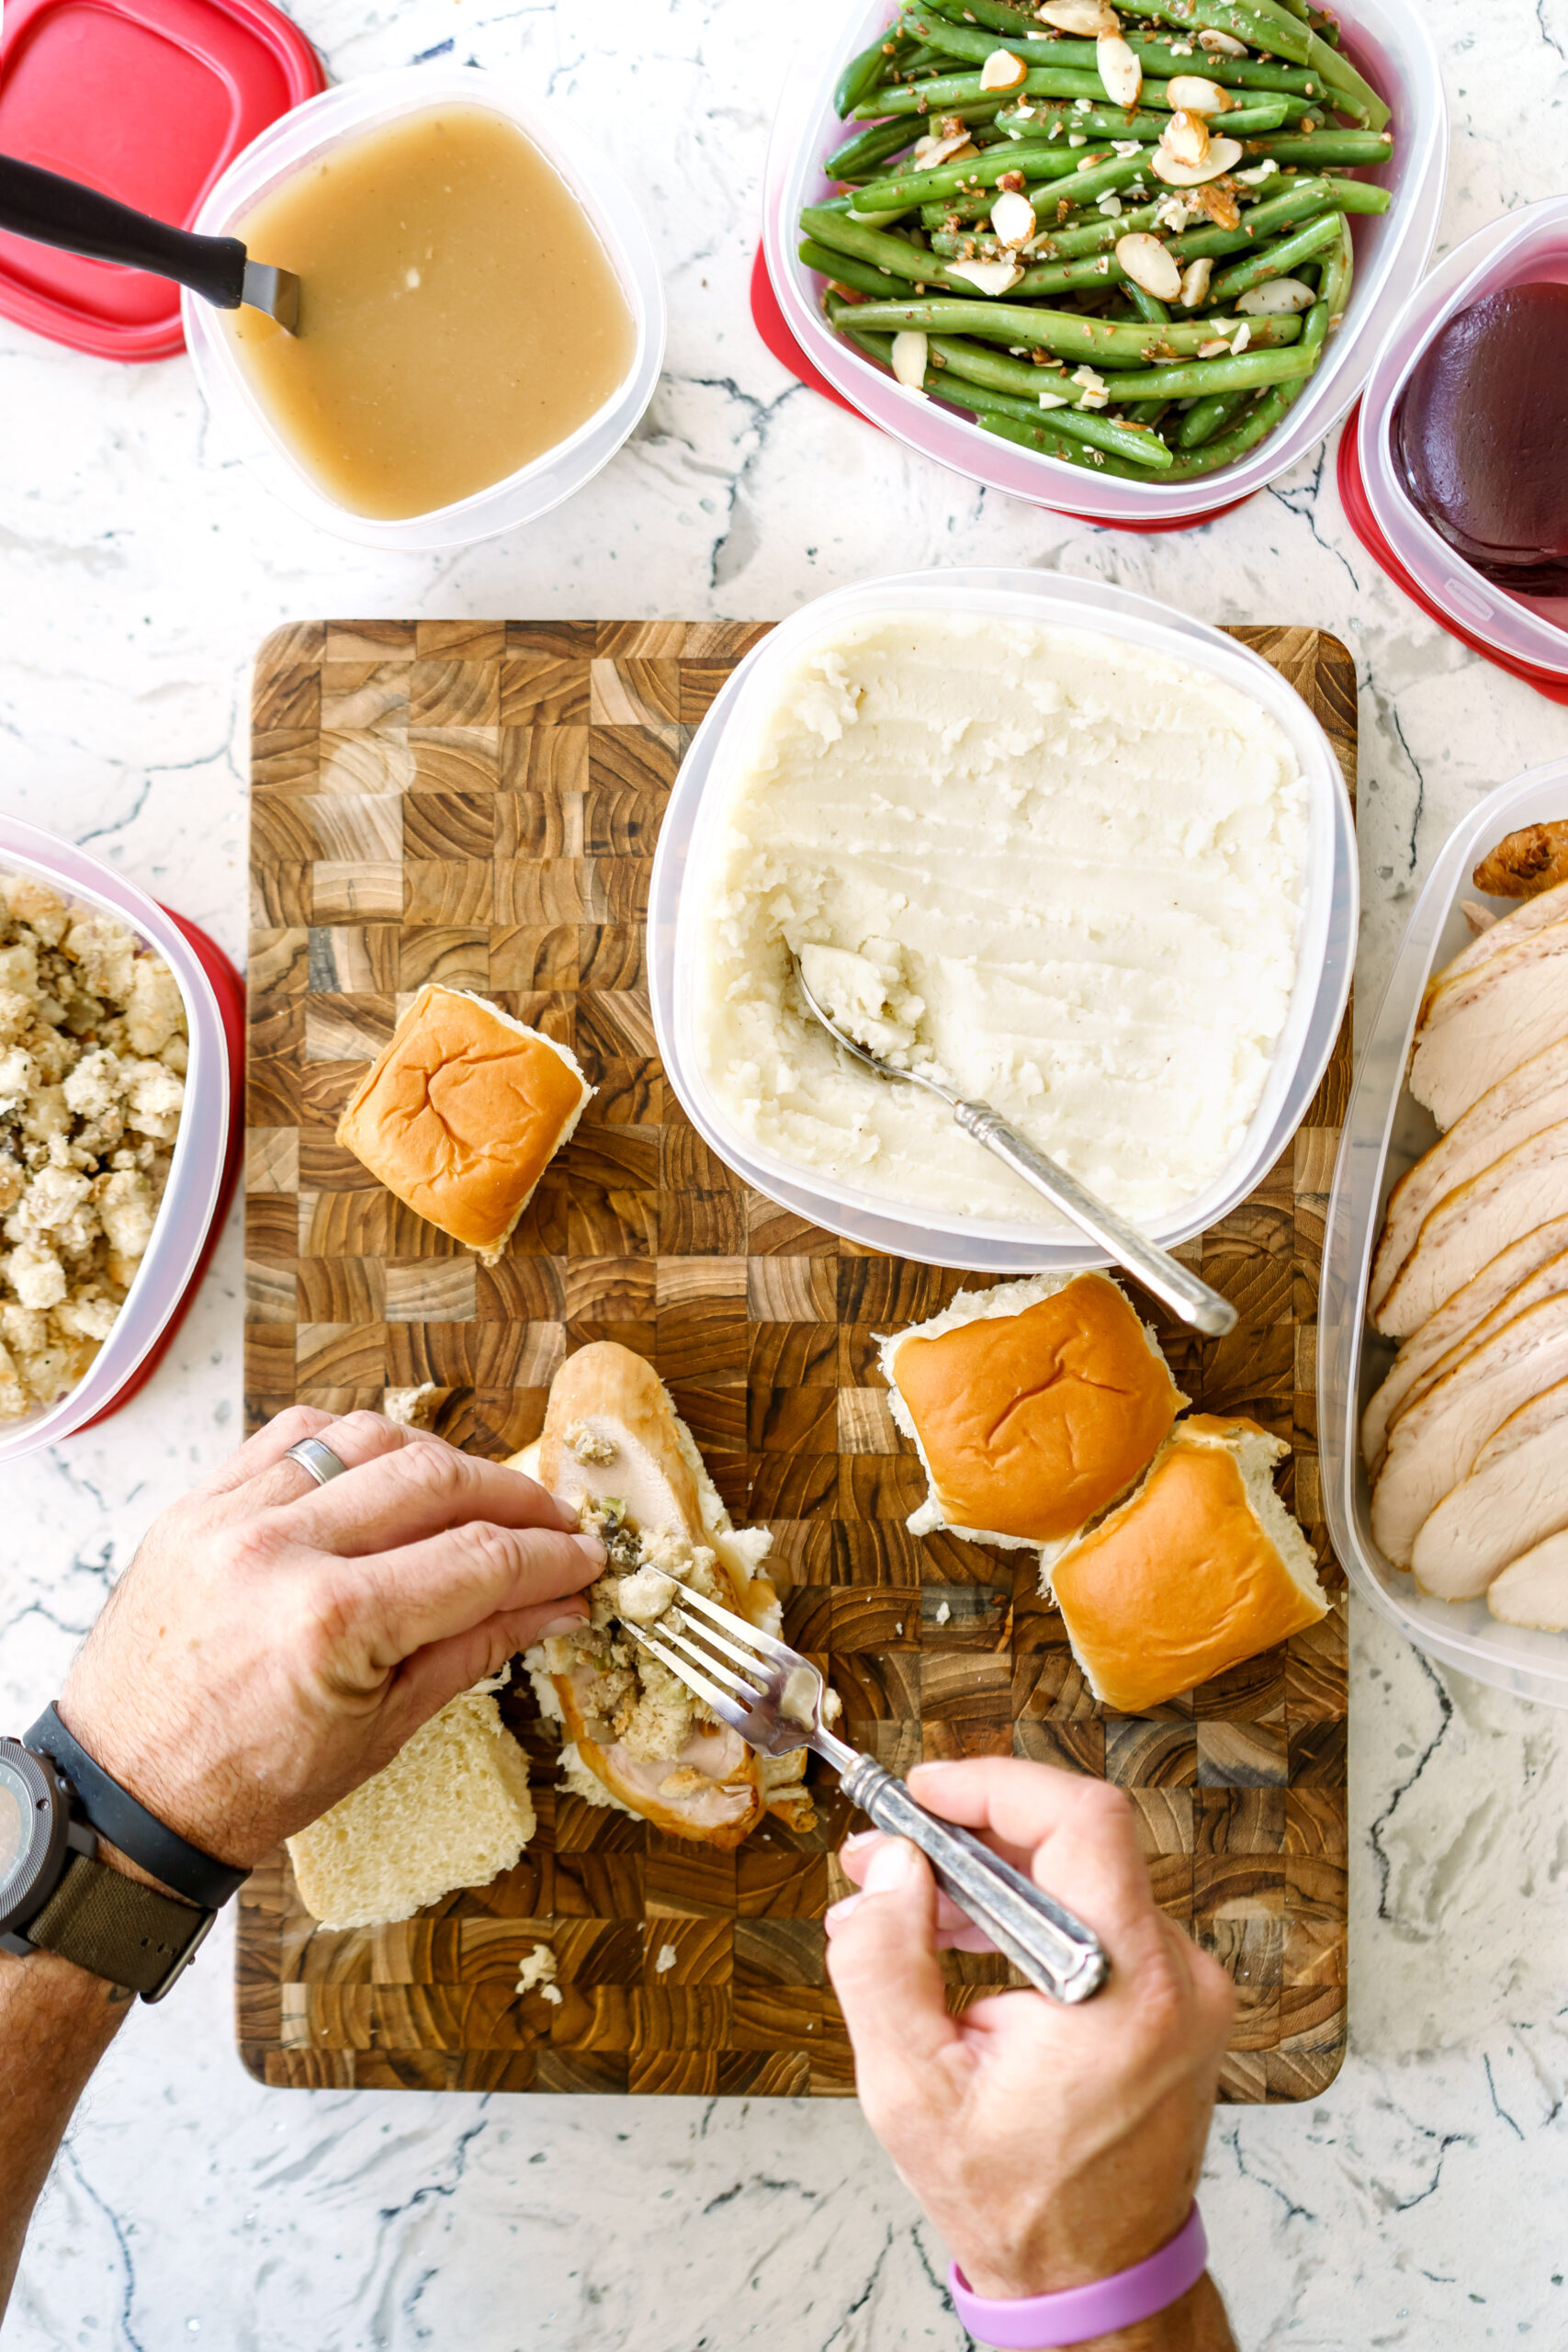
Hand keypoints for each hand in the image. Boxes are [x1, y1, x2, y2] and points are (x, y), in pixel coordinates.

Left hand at [57, 1407, 602, 1870]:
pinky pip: (292, 1438)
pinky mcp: (196, 1507)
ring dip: (436, 1458)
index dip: (550, 1555)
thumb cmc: (249, 1786)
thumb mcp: (383, 1730)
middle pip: (434, 1480)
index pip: (479, 1559)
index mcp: (332, 1622)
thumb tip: (556, 1603)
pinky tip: (384, 1470)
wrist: (123, 1800)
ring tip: (474, 1497)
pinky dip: (351, 1443)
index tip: (587, 1558)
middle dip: (512, 1498)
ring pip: (366, 1439)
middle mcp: (279, 1551)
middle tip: (552, 1524)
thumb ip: (476, 1648)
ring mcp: (229, 1518)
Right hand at [825, 1759, 1233, 2306]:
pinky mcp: (1177, 2002)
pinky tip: (956, 1937)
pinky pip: (1096, 1921)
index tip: (928, 1792)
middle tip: (885, 1855)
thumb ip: (886, 1964)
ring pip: (1081, 1879)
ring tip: (903, 1905)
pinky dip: (1024, 1915)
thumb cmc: (1017, 2204)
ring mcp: (1187, 1989)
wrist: (1094, 2280)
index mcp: (1127, 1988)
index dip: (997, 1785)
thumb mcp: (912, 2090)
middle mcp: (1176, 1977)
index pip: (1084, 1820)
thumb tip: (890, 1872)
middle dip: (967, 1836)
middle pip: (1074, 1844)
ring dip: (988, 1878)